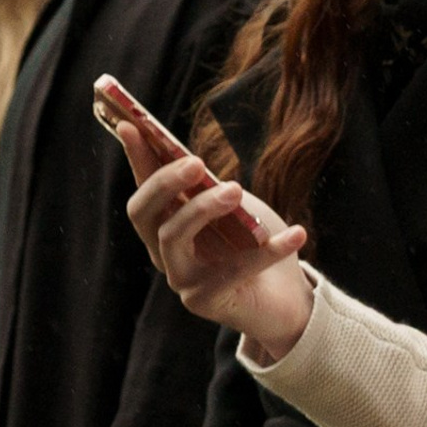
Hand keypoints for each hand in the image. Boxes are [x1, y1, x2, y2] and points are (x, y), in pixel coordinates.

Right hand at [119, 139, 311, 365]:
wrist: (286, 298)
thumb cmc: (255, 243)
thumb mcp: (234, 205)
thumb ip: (208, 185)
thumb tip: (186, 155)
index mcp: (165, 227)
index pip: (143, 190)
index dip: (135, 159)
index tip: (129, 125)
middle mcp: (164, 254)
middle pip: (145, 215)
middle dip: (164, 183)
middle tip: (195, 162)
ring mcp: (181, 280)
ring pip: (173, 238)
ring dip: (203, 209)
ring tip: (236, 190)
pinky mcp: (206, 302)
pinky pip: (233, 270)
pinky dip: (268, 250)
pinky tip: (297, 234)